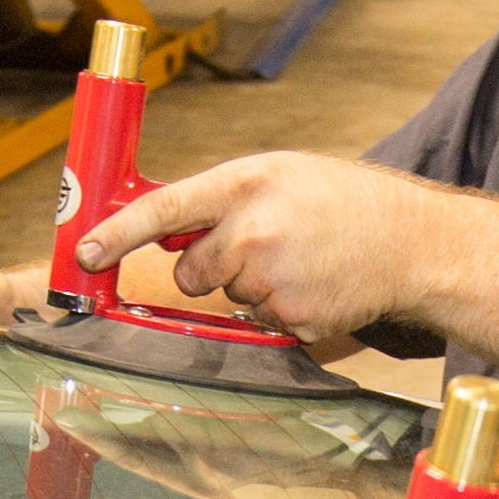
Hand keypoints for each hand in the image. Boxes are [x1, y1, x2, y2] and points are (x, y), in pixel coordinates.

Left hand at [78, 152, 458, 336]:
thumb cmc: (346, 203)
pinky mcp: (290, 317)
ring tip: (304, 261)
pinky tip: (317, 285)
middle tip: (262, 250)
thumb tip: (170, 230)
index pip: (162, 209)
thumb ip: (225, 198)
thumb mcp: (281, 175)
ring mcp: (270, 278)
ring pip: (230, 299)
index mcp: (244, 183)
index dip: (117, 234)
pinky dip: (284, 310)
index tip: (85, 254)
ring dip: (256, 288)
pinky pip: (262, 322)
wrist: (413, 241)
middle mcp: (251, 230)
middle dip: (213, 269)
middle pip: (191, 272)